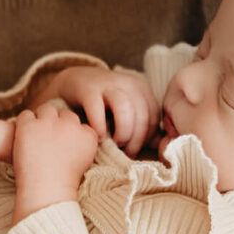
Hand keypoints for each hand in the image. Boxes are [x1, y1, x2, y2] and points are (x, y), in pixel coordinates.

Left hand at [10, 103, 99, 222]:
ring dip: (41, 119)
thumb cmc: (62, 182)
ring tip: (35, 135)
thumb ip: (82, 143)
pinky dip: (24, 124)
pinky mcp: (29, 125)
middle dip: (57, 123)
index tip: (62, 144)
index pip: (78, 123)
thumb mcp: (83, 161)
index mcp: (87, 135)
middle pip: (64, 114)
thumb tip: (75, 131)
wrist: (44, 191)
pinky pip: (26, 114)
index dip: (69, 132)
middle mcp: (69, 125)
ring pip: (46, 109)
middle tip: (47, 138)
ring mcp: (48, 123)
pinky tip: (23, 136)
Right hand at [40, 66, 160, 153]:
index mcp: (141, 88)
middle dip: (135, 141)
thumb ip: (143, 126)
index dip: (146, 139)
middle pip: (142, 116)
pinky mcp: (87, 89)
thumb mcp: (125, 111)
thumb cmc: (102, 103)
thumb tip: (160, 144)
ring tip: (113, 144)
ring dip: (122, 134)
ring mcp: (108, 83)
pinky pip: (98, 111)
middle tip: (124, 153)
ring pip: (125, 111)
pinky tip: (97, 137)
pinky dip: (99, 128)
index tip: (133, 150)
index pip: (153, 118)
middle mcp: (128, 83)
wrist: (73, 81)